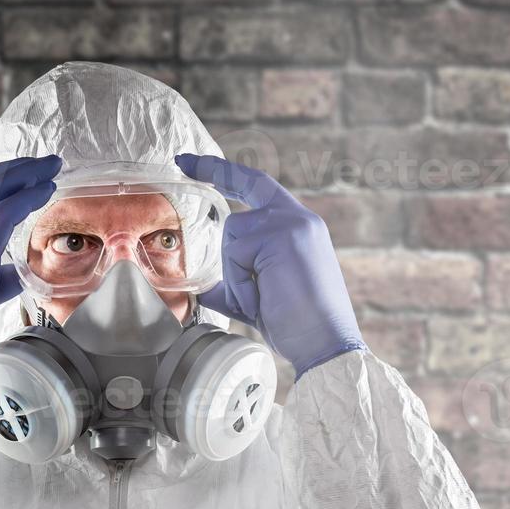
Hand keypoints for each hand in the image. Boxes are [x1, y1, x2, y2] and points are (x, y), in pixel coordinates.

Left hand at [175, 153, 365, 377]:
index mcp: (300, 228)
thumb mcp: (261, 295)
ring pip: (233, 235)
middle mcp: (299, 219)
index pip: (259, 187)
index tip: (195, 163)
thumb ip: (236, 281)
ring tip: (261, 300)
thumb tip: (204, 286)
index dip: (226, 173)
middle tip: (184, 164)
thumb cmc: (297, 325)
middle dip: (215, 184)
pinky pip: (235, 255)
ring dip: (236, 275)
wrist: (324, 345)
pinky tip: (263, 300)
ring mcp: (291, 225)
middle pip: (242, 199)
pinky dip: (241, 283)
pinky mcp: (281, 237)